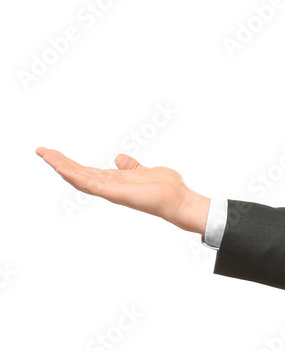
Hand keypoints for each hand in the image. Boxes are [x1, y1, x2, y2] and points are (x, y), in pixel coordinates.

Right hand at [35, 147, 210, 234]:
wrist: (178, 199)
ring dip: (62, 167)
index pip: (86, 171)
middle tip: (41, 150)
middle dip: (59, 162)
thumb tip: (119, 158)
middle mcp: (109, 186)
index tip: (54, 153)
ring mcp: (111, 191)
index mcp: (114, 180)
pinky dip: (75, 177)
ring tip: (45, 155)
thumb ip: (130, 166)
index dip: (69, 163)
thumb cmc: (166, 188)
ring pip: (80, 178)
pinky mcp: (115, 194)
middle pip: (78, 174)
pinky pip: (91, 185)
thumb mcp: (144, 170)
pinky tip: (62, 168)